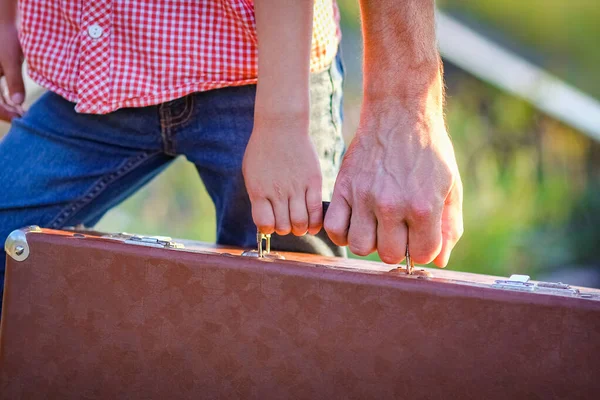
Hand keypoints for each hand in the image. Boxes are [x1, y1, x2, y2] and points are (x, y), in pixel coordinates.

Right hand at [0, 22, 24, 121]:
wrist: (5, 24)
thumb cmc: (7, 38)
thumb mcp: (11, 60)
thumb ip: (14, 81)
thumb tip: (18, 102)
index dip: (5, 113)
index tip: (20, 119)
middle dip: (7, 111)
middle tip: (24, 117)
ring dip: (8, 107)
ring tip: (24, 112)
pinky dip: (8, 99)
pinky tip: (20, 104)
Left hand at [242, 114, 323, 235]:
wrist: (281, 126)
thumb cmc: (263, 150)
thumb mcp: (251, 174)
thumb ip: (258, 197)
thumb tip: (266, 220)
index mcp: (259, 190)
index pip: (265, 224)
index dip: (268, 229)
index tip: (270, 224)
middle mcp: (278, 192)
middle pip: (283, 226)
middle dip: (284, 229)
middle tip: (286, 223)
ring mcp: (297, 187)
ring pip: (300, 222)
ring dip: (299, 229)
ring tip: (299, 225)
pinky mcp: (313, 182)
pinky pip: (316, 211)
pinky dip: (315, 223)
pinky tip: (312, 225)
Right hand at [324, 99, 462, 266]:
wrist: (399, 113)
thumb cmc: (428, 151)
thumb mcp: (451, 186)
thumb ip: (450, 226)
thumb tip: (440, 261)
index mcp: (424, 206)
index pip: (422, 254)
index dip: (423, 248)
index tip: (420, 235)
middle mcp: (392, 205)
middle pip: (390, 255)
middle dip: (398, 247)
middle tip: (399, 229)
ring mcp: (364, 197)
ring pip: (360, 247)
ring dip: (370, 242)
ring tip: (376, 226)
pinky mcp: (343, 188)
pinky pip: (334, 229)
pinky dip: (342, 233)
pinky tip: (354, 222)